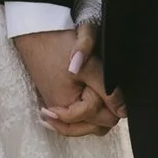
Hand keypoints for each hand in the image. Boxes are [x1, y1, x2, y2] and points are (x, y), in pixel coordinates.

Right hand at [15, 23, 123, 138]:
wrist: (35, 32)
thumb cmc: (59, 46)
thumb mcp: (89, 67)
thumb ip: (107, 92)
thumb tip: (123, 112)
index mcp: (69, 107)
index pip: (104, 118)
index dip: (112, 101)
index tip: (112, 83)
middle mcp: (60, 112)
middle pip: (97, 126)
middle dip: (107, 111)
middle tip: (110, 91)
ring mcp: (57, 106)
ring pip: (88, 124)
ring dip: (99, 115)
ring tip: (104, 98)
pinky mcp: (56, 98)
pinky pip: (77, 117)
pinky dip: (87, 113)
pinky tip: (92, 102)